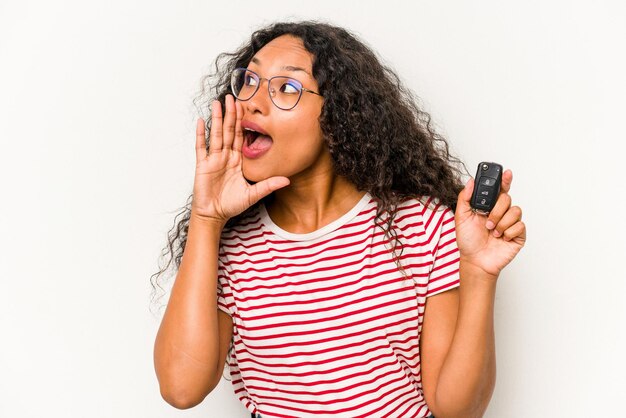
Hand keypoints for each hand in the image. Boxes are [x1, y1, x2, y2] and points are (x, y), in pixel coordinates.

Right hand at [191, 94, 289, 223]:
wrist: (214, 214)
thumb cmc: (232, 204)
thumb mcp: (253, 194)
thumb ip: (269, 185)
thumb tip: (287, 180)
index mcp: (238, 160)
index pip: (242, 136)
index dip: (244, 122)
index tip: (247, 107)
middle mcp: (226, 156)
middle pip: (229, 130)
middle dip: (231, 114)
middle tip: (233, 97)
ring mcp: (214, 159)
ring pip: (216, 134)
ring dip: (217, 118)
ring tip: (218, 103)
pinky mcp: (203, 164)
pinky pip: (201, 147)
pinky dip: (201, 134)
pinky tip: (201, 121)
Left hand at [454, 169, 526, 277]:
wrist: (475, 260)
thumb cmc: (468, 241)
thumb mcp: (461, 217)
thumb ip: (465, 198)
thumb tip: (470, 181)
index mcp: (489, 207)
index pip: (500, 189)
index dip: (505, 180)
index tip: (506, 172)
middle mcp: (501, 213)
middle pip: (507, 199)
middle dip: (496, 211)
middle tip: (487, 223)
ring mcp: (510, 223)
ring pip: (515, 211)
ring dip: (501, 223)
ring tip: (492, 232)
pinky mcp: (518, 235)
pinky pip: (520, 226)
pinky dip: (508, 232)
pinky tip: (501, 238)